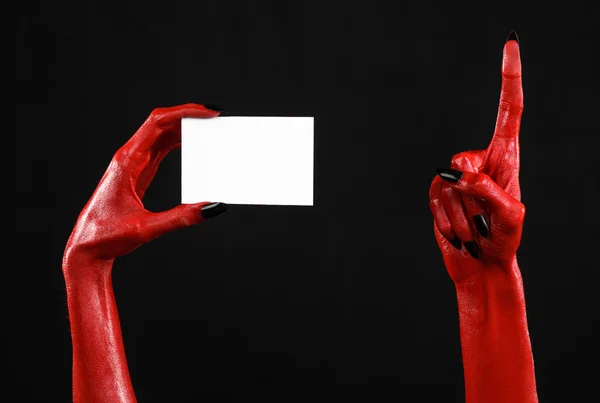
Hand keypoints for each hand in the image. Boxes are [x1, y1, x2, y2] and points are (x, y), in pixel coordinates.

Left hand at [64, 103, 228, 267]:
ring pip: (161, 134)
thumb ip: (180, 218)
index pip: (158, 123)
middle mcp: (129, 157)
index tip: (208, 112)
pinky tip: (193, 144)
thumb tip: (211, 208)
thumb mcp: (146, 229)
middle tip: (215, 116)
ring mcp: (133, 164)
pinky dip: (178, 142)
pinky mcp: (138, 173)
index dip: (184, 112)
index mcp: (127, 161)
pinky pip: (160, 149)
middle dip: (188, 115)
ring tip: (208, 127)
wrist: (86, 248)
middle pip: (161, 123)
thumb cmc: (106, 236)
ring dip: (184, 128)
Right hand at [429, 35, 524, 282]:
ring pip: (449, 185)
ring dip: (463, 216)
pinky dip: (448, 221)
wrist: (481, 265)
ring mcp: (454, 176)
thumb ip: (490, 190)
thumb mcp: (510, 217)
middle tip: (485, 218)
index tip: (510, 42)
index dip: (510, 76)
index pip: (510, 110)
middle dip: (473, 193)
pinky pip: (436, 199)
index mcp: (507, 157)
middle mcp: (479, 160)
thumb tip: (463, 173)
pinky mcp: (437, 192)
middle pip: (466, 160)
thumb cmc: (504, 240)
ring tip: (476, 230)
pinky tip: (460, 232)